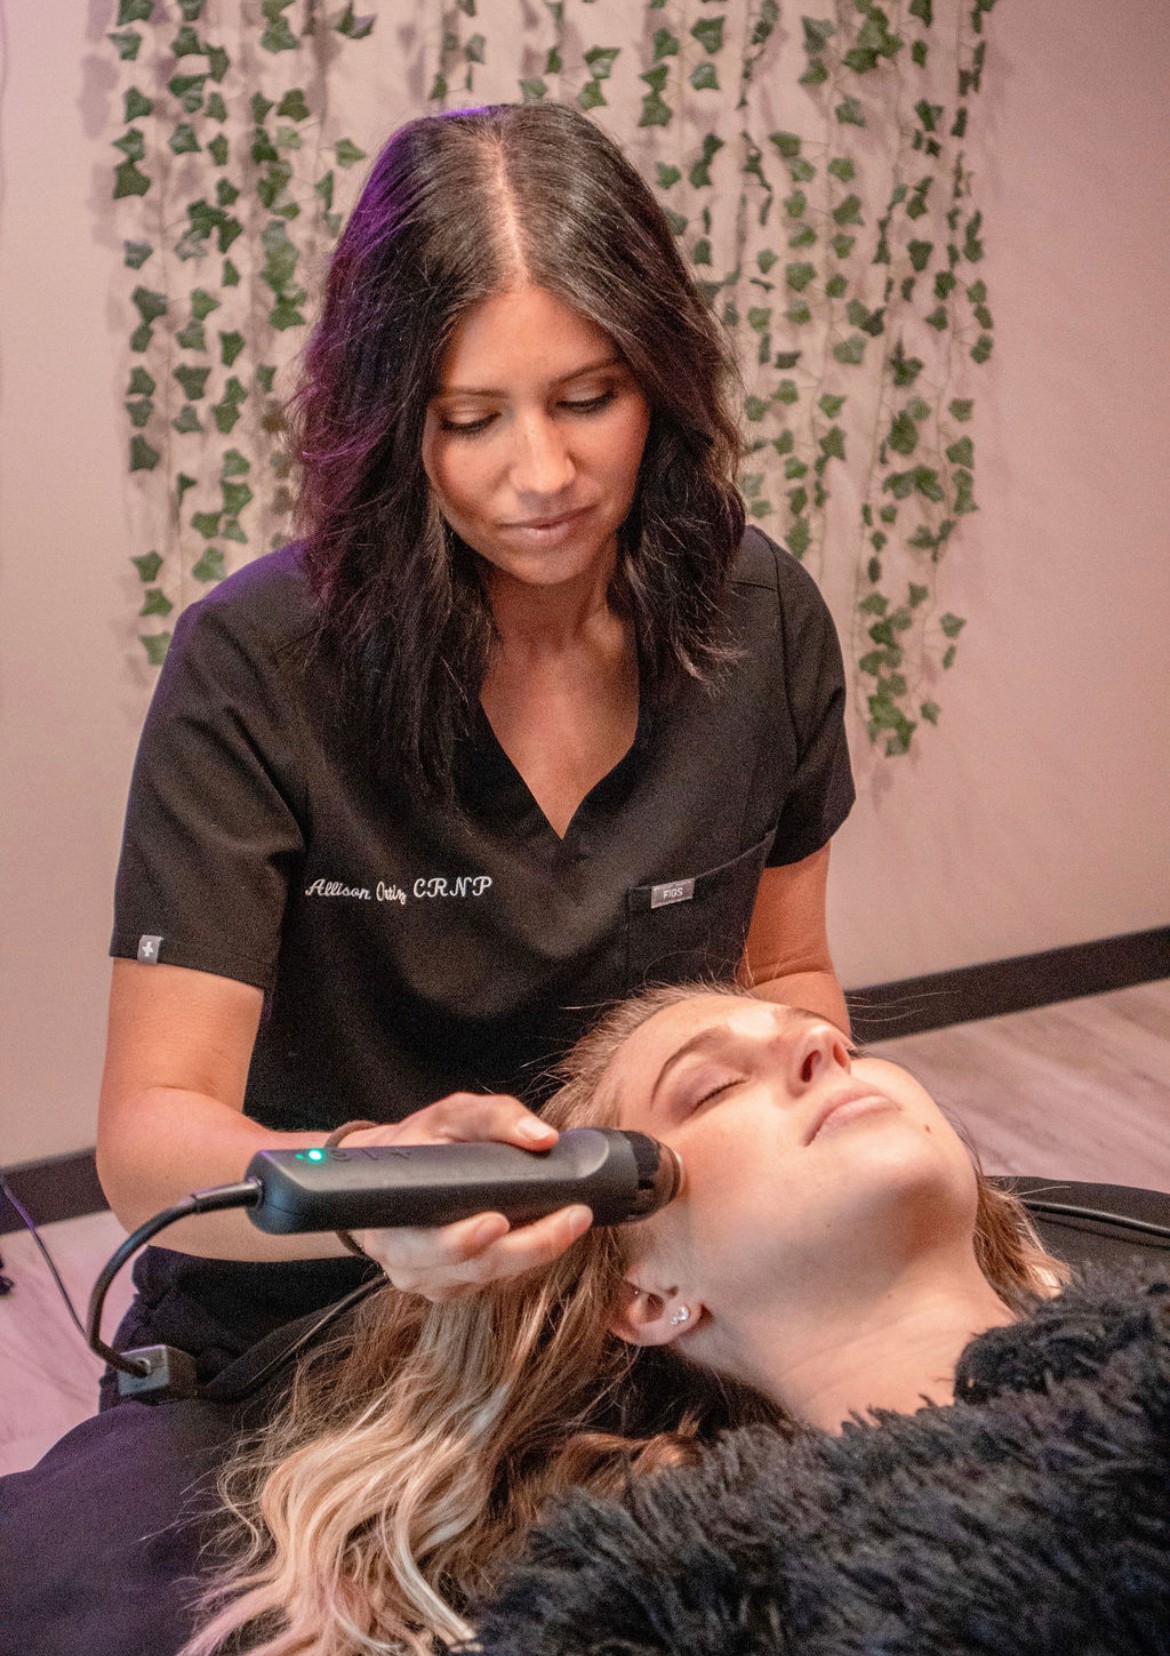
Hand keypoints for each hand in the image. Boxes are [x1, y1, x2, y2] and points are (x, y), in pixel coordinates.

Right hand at [341, 1094, 593, 1299]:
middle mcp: (408, 1261)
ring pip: (491, 1276)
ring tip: (572, 1220)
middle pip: (476, 1266)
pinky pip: (494, 1279)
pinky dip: (523, 1258)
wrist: (389, 1176)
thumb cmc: (420, 1143)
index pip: (432, 1243)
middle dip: (529, 1245)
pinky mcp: (451, 1288)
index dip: (466, 1239)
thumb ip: (494, 1117)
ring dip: (536, 1252)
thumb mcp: (449, 1116)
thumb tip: (543, 1138)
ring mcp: (430, 1281)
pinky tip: (545, 1233)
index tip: (500, 1221)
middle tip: (573, 1218)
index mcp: (395, 1221)